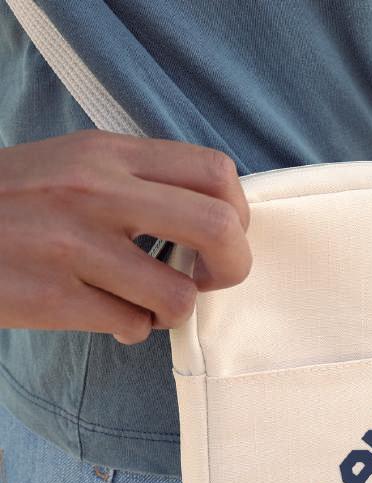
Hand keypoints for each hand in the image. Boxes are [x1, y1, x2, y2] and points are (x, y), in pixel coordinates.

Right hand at [0, 130, 250, 343]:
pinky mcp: (53, 297)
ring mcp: (73, 245)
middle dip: (232, 266)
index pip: (214, 172)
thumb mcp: (78, 166)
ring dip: (172, 310)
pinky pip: (132, 327)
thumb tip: (216, 219)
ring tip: (145, 303)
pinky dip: (132, 328)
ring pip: (178, 296)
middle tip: (210, 279)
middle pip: (218, 228)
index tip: (222, 238)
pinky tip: (107, 315)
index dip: (238, 214)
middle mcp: (96, 192)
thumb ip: (144, 183)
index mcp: (108, 154)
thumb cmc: (18, 203)